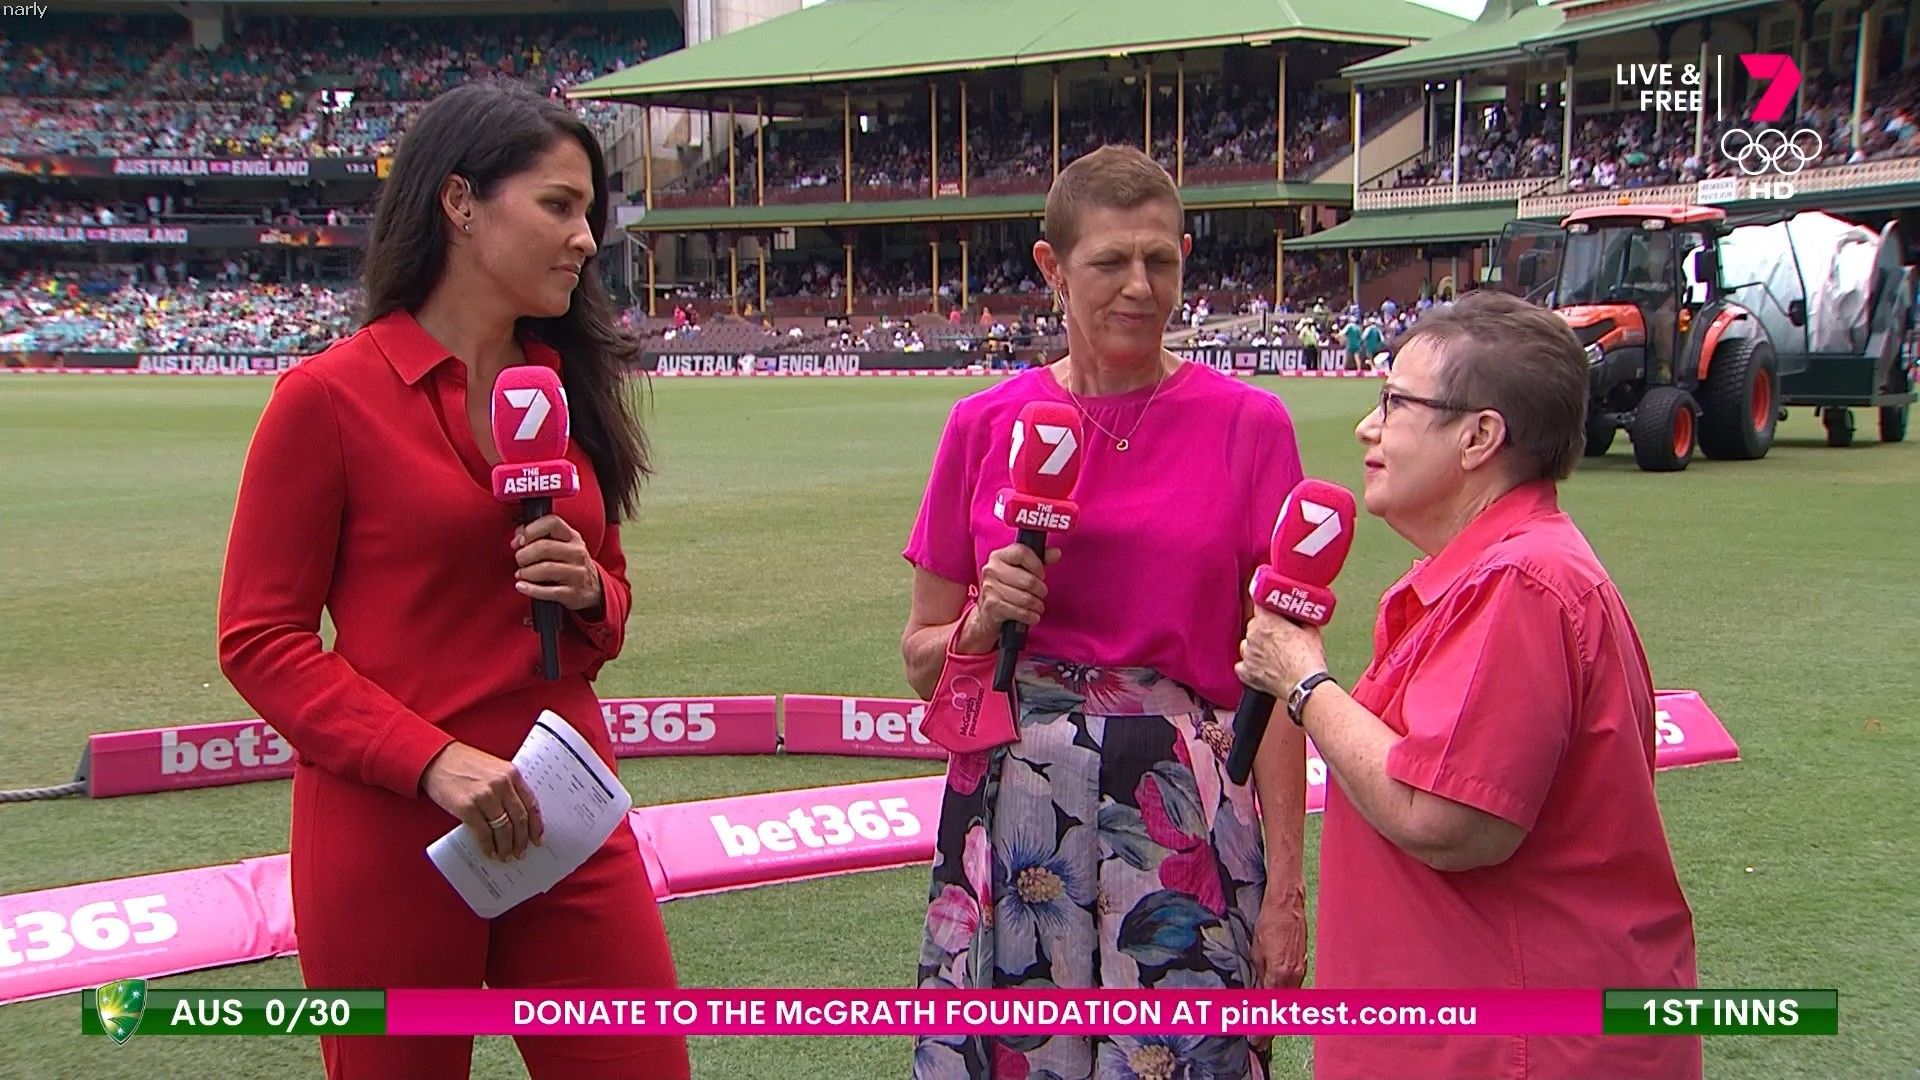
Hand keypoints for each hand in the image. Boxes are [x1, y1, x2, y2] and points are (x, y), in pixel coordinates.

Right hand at [420, 742, 543, 859]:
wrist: (437, 758)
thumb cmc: (464, 762)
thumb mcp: (494, 768)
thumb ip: (508, 787)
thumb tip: (517, 816)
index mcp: (511, 773)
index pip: (531, 804)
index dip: (536, 825)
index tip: (537, 839)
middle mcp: (501, 784)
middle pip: (519, 819)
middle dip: (521, 840)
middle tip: (521, 852)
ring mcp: (484, 796)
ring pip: (503, 829)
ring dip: (506, 846)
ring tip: (505, 855)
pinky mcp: (467, 808)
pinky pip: (483, 833)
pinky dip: (488, 846)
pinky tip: (489, 851)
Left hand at [512, 514, 602, 611]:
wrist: (592, 588)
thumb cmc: (569, 563)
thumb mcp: (561, 544)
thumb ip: (538, 536)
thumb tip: (517, 539)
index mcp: (572, 537)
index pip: (552, 523)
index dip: (532, 529)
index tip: (522, 540)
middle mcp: (577, 553)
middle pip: (544, 547)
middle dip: (524, 555)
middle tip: (520, 560)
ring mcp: (576, 573)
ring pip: (545, 569)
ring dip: (526, 572)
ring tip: (521, 574)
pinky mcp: (573, 593)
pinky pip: (548, 591)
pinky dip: (530, 589)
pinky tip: (522, 586)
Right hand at [958, 542, 1061, 654]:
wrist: (987, 614)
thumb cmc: (1007, 588)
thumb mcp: (1022, 571)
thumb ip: (1040, 560)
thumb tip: (1057, 553)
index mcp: (998, 556)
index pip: (1022, 552)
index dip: (1037, 564)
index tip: (1041, 574)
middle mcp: (991, 570)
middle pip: (1028, 580)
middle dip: (1041, 590)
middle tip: (1041, 594)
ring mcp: (990, 588)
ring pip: (1026, 598)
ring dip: (1037, 605)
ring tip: (1038, 606)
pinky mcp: (992, 606)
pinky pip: (1021, 612)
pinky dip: (1031, 616)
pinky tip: (1032, 616)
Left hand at [1235, 609, 1328, 698]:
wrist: (1305, 685)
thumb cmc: (1308, 660)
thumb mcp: (1311, 631)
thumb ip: (1300, 619)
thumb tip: (1300, 616)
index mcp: (1266, 622)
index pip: (1259, 603)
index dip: (1266, 605)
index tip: (1269, 607)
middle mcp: (1252, 636)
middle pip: (1254, 625)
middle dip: (1265, 628)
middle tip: (1280, 636)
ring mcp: (1248, 655)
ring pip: (1247, 644)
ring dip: (1257, 647)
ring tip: (1273, 654)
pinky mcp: (1246, 672)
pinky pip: (1243, 664)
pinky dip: (1251, 665)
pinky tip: (1263, 667)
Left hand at [1248, 885, 1308, 1054]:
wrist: (1287, 905)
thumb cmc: (1269, 924)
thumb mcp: (1256, 952)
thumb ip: (1258, 976)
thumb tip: (1256, 994)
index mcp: (1279, 974)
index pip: (1270, 1008)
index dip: (1263, 1027)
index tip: (1256, 1040)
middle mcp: (1294, 976)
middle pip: (1283, 1009)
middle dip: (1272, 1026)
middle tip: (1260, 1039)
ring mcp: (1301, 970)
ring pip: (1290, 1000)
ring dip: (1279, 1014)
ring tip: (1267, 1024)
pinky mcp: (1304, 964)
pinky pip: (1294, 988)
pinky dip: (1285, 999)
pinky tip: (1277, 1002)